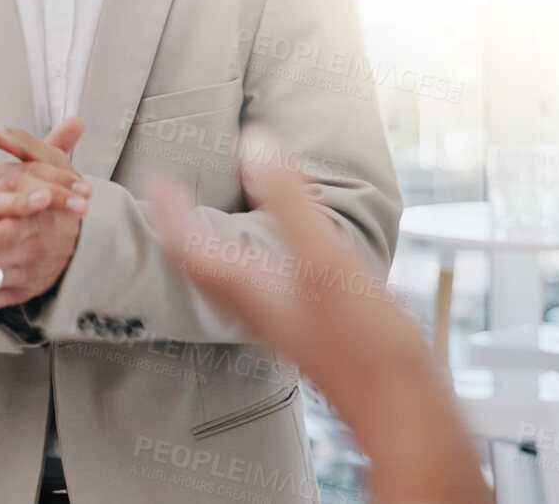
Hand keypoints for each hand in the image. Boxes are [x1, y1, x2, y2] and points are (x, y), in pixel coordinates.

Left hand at [146, 127, 489, 503]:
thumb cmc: (366, 347)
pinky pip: (259, 294)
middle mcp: (257, 310)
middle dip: (181, 231)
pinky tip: (277, 264)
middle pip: (200, 268)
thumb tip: (254, 143)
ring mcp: (282, 325)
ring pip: (227, 284)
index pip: (188, 246)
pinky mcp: (309, 335)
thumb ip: (289, 200)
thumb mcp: (326, 257)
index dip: (169, 211)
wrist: (402, 414)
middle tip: (171, 199)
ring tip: (210, 225)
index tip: (157, 180)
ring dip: (210, 250)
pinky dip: (249, 268)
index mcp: (250, 290)